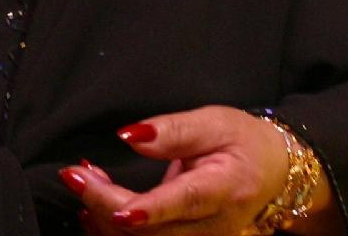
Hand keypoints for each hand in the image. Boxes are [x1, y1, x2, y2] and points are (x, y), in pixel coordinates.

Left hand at [60, 108, 293, 233]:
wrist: (273, 172)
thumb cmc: (241, 142)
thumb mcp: (213, 122)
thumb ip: (172, 130)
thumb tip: (130, 136)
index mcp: (225, 189)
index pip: (185, 202)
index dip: (149, 208)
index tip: (112, 203)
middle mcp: (214, 225)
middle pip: (155, 232)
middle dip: (106, 206)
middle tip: (74, 174)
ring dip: (105, 218)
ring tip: (82, 181)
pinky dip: (113, 230)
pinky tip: (92, 210)